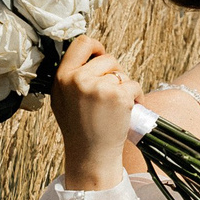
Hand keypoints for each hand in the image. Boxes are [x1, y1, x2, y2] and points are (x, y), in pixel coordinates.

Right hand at [51, 35, 137, 191]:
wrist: (91, 155)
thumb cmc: (79, 129)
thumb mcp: (62, 100)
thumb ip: (71, 76)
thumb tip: (88, 52)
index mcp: (63, 78)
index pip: (81, 43)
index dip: (96, 46)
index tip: (102, 55)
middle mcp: (78, 79)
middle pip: (108, 58)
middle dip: (114, 72)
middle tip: (112, 92)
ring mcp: (99, 87)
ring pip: (121, 73)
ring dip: (125, 86)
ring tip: (117, 106)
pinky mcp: (118, 96)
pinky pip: (134, 85)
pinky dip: (137, 96)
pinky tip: (128, 110)